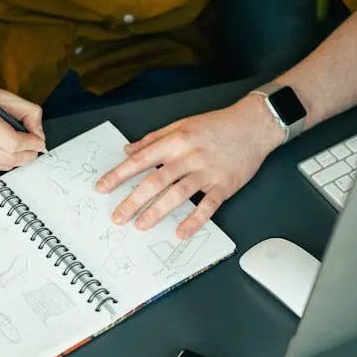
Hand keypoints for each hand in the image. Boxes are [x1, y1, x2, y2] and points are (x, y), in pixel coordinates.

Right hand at [0, 76, 45, 172]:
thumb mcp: (1, 96)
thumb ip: (28, 112)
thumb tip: (39, 135)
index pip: (12, 142)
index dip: (31, 144)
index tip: (38, 143)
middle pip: (7, 159)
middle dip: (26, 155)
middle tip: (32, 148)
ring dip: (12, 158)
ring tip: (13, 146)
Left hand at [94, 94, 284, 237]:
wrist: (254, 125)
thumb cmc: (218, 125)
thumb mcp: (182, 125)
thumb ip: (154, 139)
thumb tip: (128, 150)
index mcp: (176, 141)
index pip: (142, 159)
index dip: (119, 174)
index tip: (103, 187)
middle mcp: (190, 156)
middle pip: (156, 181)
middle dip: (133, 200)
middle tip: (118, 216)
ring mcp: (207, 172)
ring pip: (178, 194)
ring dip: (157, 211)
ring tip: (141, 225)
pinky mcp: (224, 185)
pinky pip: (207, 206)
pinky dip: (194, 220)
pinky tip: (181, 232)